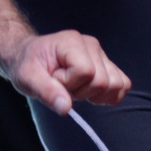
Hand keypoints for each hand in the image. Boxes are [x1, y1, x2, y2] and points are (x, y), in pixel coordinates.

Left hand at [6, 30, 129, 113]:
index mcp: (71, 42)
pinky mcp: (107, 65)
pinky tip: (90, 93)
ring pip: (117, 84)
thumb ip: (46, 92)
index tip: (54, 79)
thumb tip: (66, 108)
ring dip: (95, 94)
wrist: (30, 58)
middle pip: (103, 81)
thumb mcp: (27, 79)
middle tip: (62, 84)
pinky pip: (123, 85)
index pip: (86, 71)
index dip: (69, 84)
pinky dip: (109, 95)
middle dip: (81, 91)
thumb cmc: (28, 65)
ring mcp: (101, 55)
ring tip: (75, 87)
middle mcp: (91, 45)